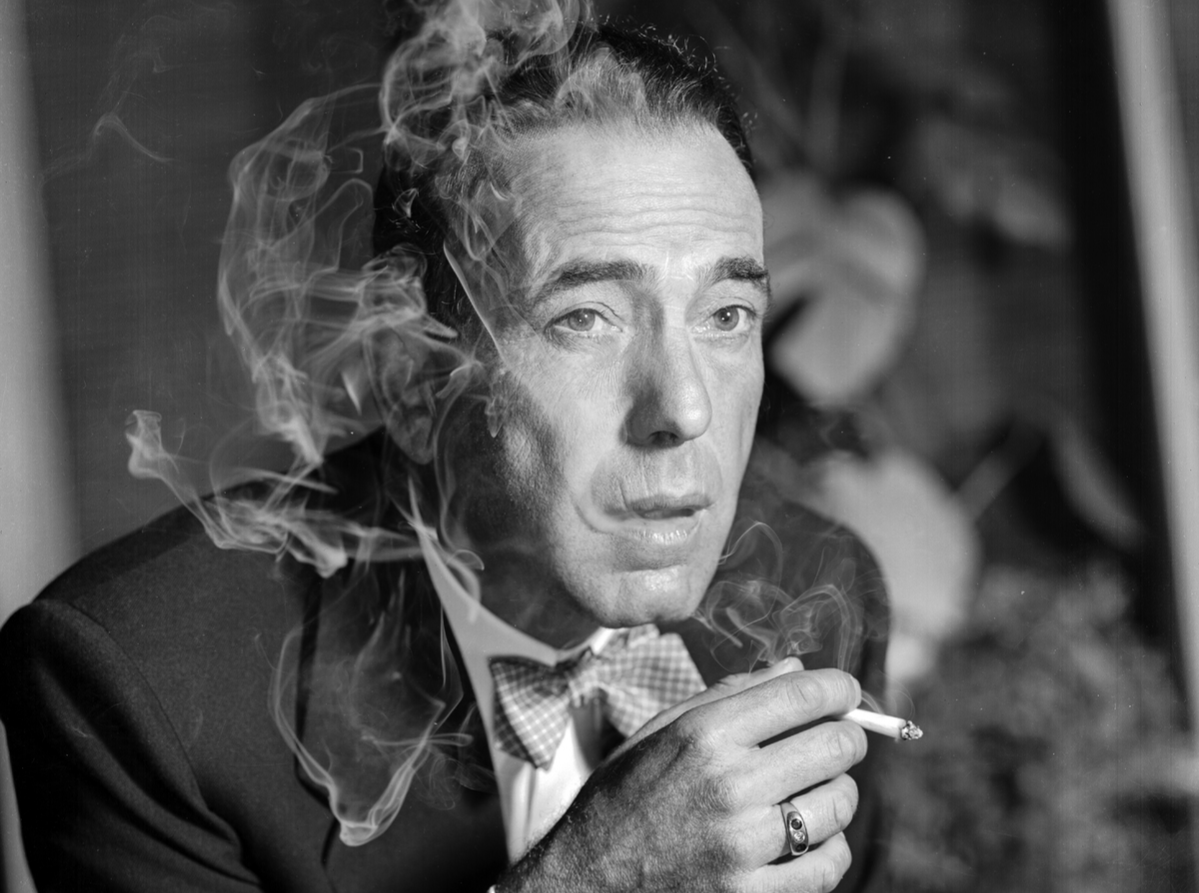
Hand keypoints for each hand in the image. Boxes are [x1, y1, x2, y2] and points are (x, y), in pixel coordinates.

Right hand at [497, 661, 865, 892]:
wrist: (585, 878)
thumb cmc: (624, 796)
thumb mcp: (662, 730)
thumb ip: (732, 695)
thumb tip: (796, 668)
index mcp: (704, 734)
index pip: (802, 696)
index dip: (839, 689)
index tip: (846, 694)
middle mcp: (728, 784)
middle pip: (834, 746)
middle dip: (847, 737)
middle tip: (837, 740)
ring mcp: (742, 844)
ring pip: (839, 804)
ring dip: (836, 793)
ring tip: (813, 791)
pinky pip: (828, 864)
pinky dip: (828, 847)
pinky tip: (805, 838)